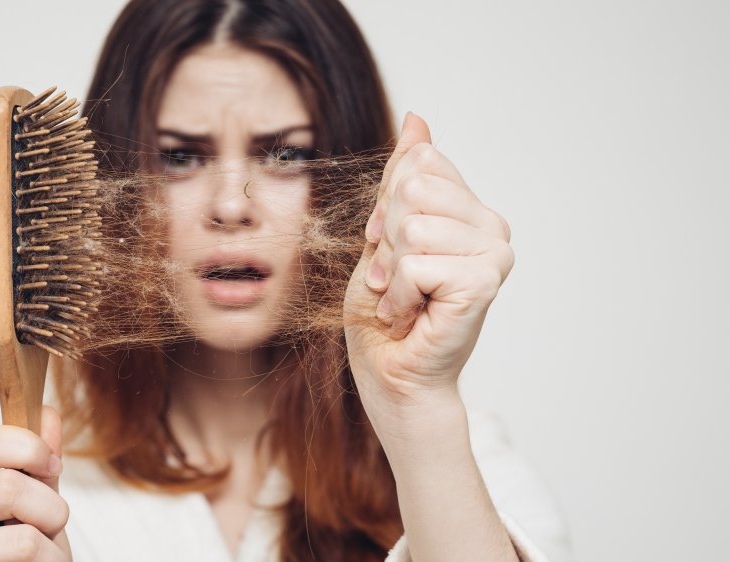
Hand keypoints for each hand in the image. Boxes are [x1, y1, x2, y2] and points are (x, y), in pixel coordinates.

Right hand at [0, 406, 71, 560]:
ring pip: (22, 538)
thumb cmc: (25, 556)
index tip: (51, 465)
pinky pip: (26, 560)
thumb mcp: (38, 504)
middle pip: (6, 486)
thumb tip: (45, 414)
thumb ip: (41, 464)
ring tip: (38, 557)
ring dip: (51, 548)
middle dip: (50, 508)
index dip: (27, 447)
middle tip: (49, 526)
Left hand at [344, 113, 513, 410]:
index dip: (387, 208)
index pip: (420, 164)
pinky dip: (396, 295)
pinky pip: (415, 263)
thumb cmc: (384, 310)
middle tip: (394, 279)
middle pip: (413, 189)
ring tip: (401, 299)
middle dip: (386, 238)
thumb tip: (417, 119)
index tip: (389, 248)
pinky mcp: (484, 282)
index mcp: (471, 209)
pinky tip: (408, 316)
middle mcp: (492, 226)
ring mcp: (494, 253)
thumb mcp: (384, 231)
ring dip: (389, 272)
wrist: (390, 373)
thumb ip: (402, 177)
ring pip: (412, 227)